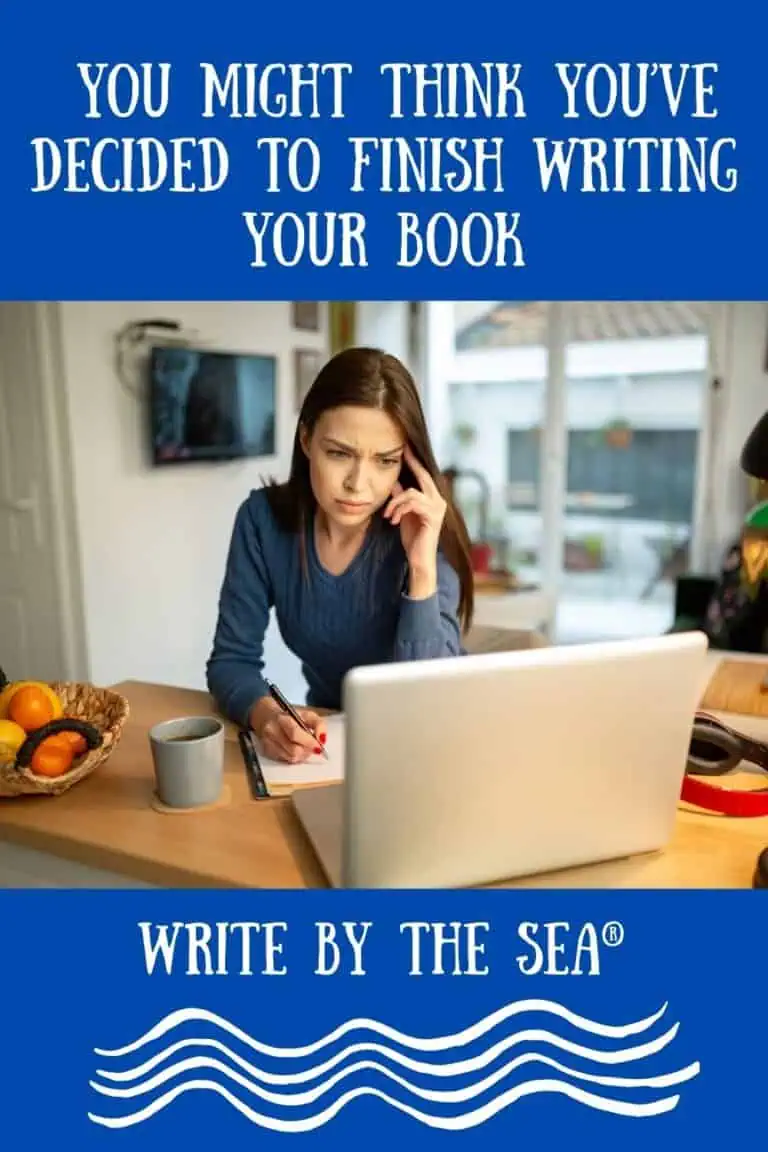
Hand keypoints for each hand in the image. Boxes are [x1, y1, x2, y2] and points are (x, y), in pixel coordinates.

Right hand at [249, 698, 326, 763]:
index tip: (319, 748)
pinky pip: (285, 760)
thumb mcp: (307, 714)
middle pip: (293, 749)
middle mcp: (272, 731)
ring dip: (302, 755)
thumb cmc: (290, 716)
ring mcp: (268, 743)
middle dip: (307, 751)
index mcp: (282, 718)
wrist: (265, 716)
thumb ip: (319, 724)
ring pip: (290, 757)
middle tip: (313, 748)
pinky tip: (295, 749)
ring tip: (304, 747)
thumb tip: (322, 739)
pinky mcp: (267, 752)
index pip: (295, 734)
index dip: (309, 742)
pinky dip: (294, 757)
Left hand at [383, 444, 445, 593]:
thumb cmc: (412, 538)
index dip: (413, 460)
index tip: (404, 446)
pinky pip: (412, 503)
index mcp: (432, 498)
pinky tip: (394, 521)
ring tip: (388, 515)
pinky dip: (399, 509)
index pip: (422, 474)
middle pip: (423, 475)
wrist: (419, 559)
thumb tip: (392, 480)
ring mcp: (437, 507)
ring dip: (395, 502)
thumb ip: (400, 497)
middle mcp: (438, 500)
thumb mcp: (403, 513)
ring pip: (411, 492)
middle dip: (411, 462)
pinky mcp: (432, 516)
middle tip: (401, 450)